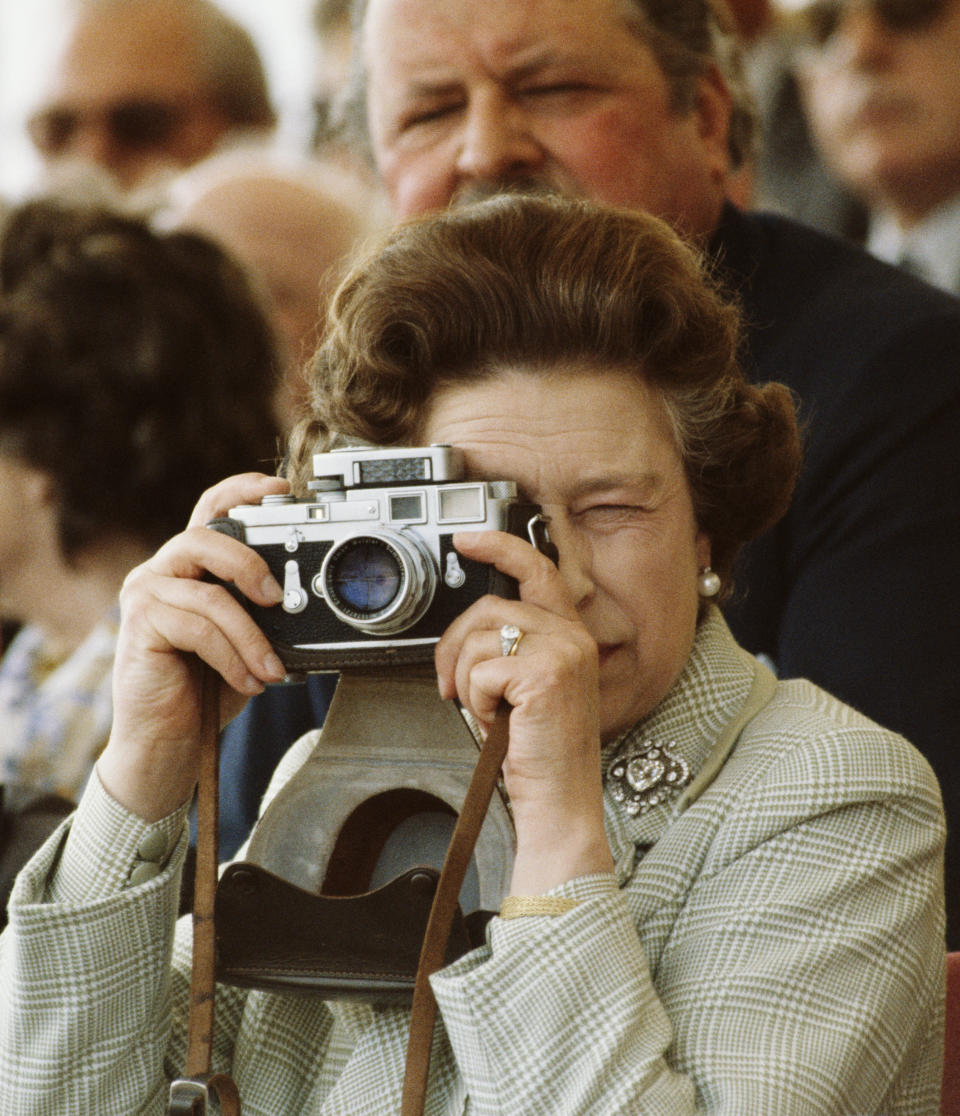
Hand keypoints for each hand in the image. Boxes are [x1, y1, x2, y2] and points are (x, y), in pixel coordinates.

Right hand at [97, 473, 288, 820]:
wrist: (167, 745)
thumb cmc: (205, 692)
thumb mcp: (245, 643)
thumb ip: (262, 614)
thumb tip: (308, 602)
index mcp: (189, 570)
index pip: (209, 510)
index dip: (242, 490)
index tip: (282, 488)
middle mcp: (161, 574)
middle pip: (205, 536)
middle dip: (250, 562)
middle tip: (279, 598)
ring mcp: (145, 597)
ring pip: (210, 594)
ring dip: (251, 635)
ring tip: (272, 667)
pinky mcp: (139, 627)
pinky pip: (198, 628)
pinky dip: (233, 656)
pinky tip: (250, 680)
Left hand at [435, 530, 613, 892]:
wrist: (559, 801)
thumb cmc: (539, 752)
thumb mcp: (524, 688)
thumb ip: (510, 649)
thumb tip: (468, 631)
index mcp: (570, 635)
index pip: (538, 570)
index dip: (500, 546)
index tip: (467, 539)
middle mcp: (572, 637)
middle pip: (489, 607)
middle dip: (455, 645)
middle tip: (452, 683)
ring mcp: (562, 653)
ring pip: (480, 638)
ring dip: (467, 680)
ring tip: (488, 711)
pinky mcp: (545, 674)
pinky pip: (480, 670)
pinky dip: (475, 701)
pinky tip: (497, 721)